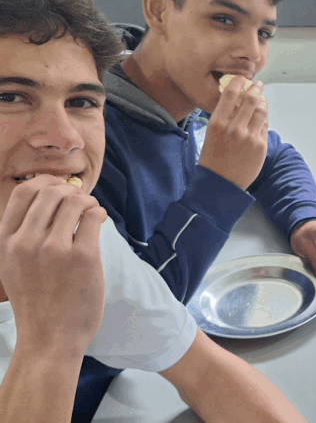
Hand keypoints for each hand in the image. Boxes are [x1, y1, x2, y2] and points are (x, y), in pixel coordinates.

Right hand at [0, 175, 106, 355]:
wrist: (50, 339)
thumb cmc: (37, 302)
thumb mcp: (13, 266)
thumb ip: (23, 236)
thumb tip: (48, 199)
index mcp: (8, 242)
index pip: (22, 192)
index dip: (45, 182)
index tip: (59, 188)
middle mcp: (27, 242)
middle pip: (51, 192)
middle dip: (70, 191)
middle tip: (81, 201)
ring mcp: (54, 249)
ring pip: (74, 201)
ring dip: (88, 201)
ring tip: (92, 211)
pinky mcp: (83, 256)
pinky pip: (94, 217)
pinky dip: (99, 213)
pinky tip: (100, 220)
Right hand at [198, 76, 268, 189]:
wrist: (220, 183)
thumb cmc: (213, 158)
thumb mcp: (212, 134)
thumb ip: (224, 118)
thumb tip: (237, 102)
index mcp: (218, 123)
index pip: (230, 94)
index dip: (238, 82)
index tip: (242, 79)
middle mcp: (234, 128)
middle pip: (250, 99)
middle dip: (256, 89)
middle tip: (258, 85)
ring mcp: (249, 137)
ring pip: (261, 112)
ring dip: (263, 103)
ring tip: (262, 99)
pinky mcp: (261, 146)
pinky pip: (265, 127)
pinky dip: (263, 119)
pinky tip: (261, 117)